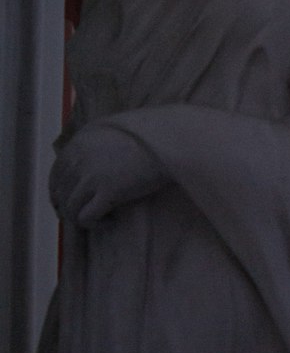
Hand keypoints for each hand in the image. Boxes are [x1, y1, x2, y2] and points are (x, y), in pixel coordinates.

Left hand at [49, 122, 165, 226]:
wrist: (172, 140)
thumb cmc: (150, 134)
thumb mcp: (114, 128)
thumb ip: (94, 143)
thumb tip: (83, 165)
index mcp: (80, 142)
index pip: (55, 174)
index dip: (58, 193)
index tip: (65, 204)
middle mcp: (80, 158)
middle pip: (61, 194)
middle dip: (69, 209)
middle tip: (84, 216)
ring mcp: (93, 175)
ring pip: (71, 209)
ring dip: (82, 218)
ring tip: (100, 219)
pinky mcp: (108, 192)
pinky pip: (86, 217)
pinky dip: (94, 224)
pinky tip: (109, 220)